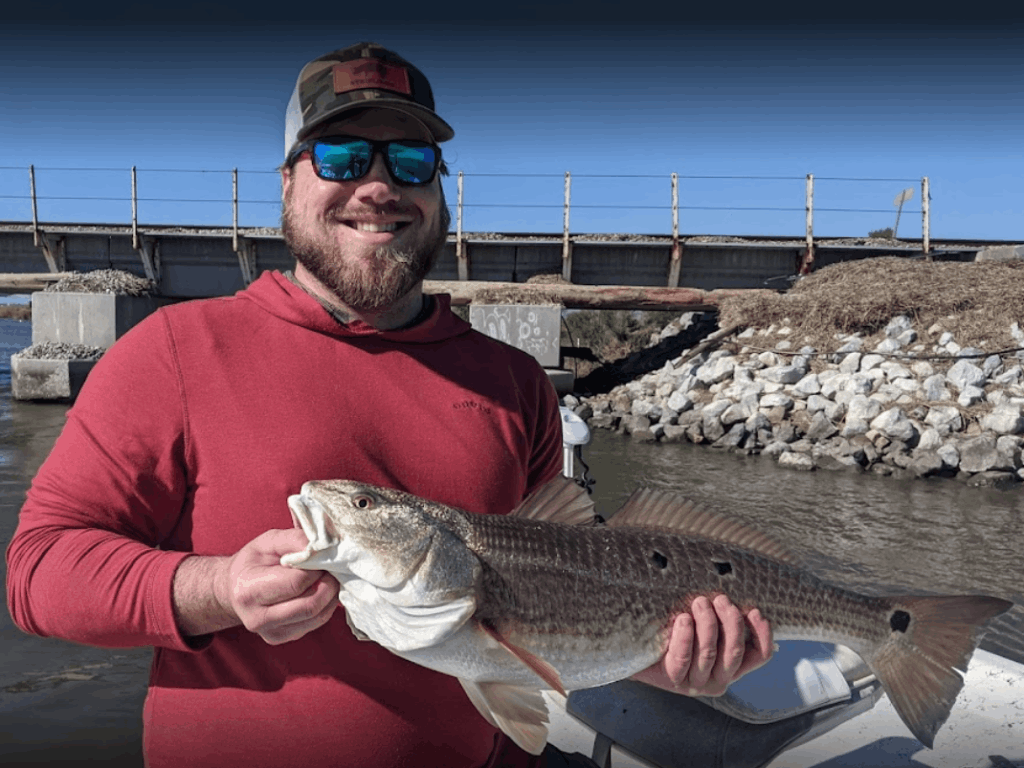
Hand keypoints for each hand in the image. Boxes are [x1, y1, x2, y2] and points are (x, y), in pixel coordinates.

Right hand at [217, 529, 340, 644]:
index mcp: (249, 591)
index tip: (319, 556)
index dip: (316, 567)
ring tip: (326, 577)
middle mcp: (257, 618)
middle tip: (329, 567)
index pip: (297, 583)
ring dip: (330, 595)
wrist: (234, 588)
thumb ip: (294, 540)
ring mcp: (271, 633)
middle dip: (328, 583)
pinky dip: (325, 605)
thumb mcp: (268, 541)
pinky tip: (319, 590)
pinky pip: (316, 623)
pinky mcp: (282, 638)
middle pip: (310, 605)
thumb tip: (320, 548)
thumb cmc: (253, 561)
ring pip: (317, 616)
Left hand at [632, 594, 772, 695]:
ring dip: (707, 623)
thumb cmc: (675, 628)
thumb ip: (721, 618)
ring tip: (699, 601)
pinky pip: (683, 657)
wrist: (636, 649)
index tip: (755, 610)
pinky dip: (685, 636)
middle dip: (731, 622)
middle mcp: (718, 680)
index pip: (759, 655)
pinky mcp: (673, 680)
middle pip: (734, 651)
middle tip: (720, 598)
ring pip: (709, 652)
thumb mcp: (702, 623)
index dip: (762, 634)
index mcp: (730, 667)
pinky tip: (682, 619)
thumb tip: (739, 595)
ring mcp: (696, 683)